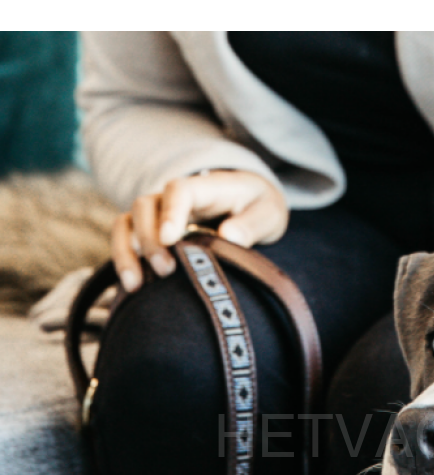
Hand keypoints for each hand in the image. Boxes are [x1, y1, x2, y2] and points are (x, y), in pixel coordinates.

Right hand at [110, 170, 288, 290]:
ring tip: (137, 283)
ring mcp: (160, 214)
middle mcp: (175, 198)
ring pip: (128, 222)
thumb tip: (228, 236)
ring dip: (128, 251)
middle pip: (146, 206)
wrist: (252, 206)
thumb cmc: (259, 208)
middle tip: (165, 269)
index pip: (180, 190)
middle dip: (149, 238)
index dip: (171, 212)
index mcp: (206, 187)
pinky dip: (124, 260)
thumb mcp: (268, 213)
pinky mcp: (153, 232)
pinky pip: (127, 239)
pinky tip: (131, 286)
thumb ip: (252, 224)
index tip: (170, 238)